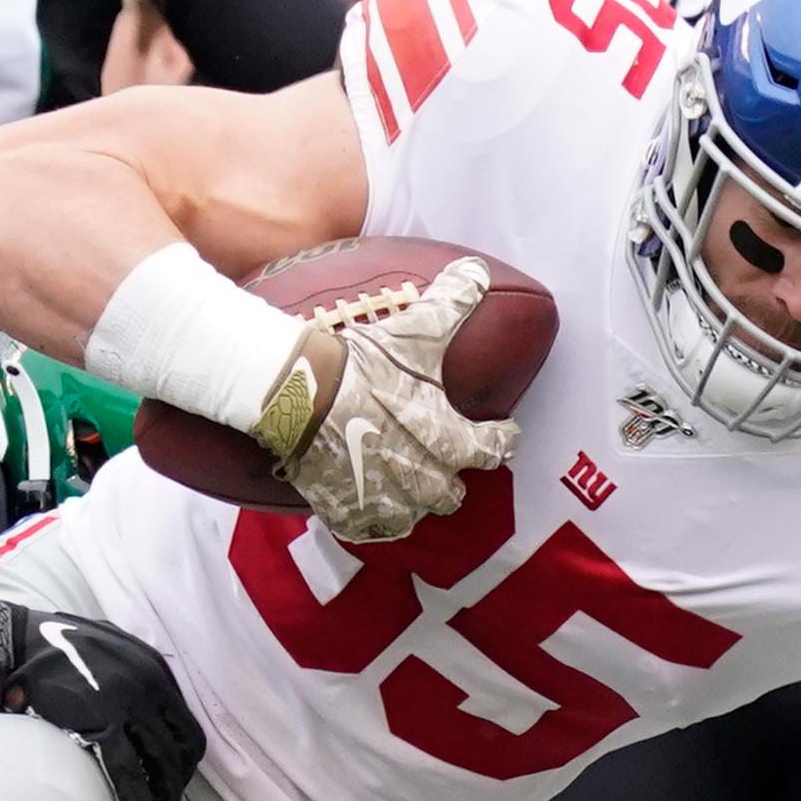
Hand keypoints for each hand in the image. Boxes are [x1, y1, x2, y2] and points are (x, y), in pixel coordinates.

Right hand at [0, 594, 205, 800]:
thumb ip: (129, 676)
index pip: (186, 726)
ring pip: (164, 765)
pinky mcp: (104, 722)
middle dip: (178, 784)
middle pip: (183, 748)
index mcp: (154, 668)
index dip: (183, 761)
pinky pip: (131, 774)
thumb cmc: (53, 648)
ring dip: (165, 800)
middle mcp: (151, 683)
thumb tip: (137, 712)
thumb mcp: (106, 650)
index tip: (172, 782)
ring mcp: (130, 703)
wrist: (13, 642)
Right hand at [268, 257, 520, 542]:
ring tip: (399, 481)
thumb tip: (478, 270)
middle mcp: (426, 481)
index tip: (499, 435)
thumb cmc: (364, 364)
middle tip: (437, 460)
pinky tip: (364, 498)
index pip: (494, 451)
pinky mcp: (350, 515)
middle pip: (453, 494)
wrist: (301, 394)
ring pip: (413, 515)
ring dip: (410, 501)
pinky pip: (371, 530)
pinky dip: (369, 517)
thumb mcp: (415, 333)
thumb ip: (452, 303)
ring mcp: (388, 504)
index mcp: (450, 441)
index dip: (499, 440)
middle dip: (448, 478)